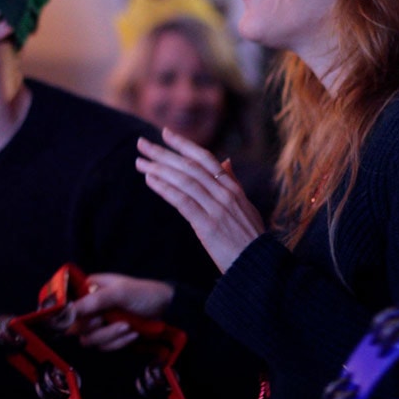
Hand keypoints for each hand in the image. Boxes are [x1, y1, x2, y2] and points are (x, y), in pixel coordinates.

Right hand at [69, 274, 174, 350]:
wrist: (166, 310)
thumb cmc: (143, 294)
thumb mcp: (119, 292)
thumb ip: (93, 301)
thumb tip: (68, 311)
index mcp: (89, 290)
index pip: (66, 305)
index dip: (67, 315)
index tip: (71, 321)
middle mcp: (90, 307)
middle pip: (75, 327)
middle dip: (95, 327)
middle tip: (107, 320)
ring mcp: (99, 324)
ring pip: (89, 340)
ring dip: (110, 335)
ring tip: (128, 326)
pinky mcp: (109, 338)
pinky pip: (104, 347)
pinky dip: (119, 342)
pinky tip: (133, 333)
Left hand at [136, 128, 263, 271]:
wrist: (258, 265)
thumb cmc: (250, 238)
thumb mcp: (245, 206)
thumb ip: (233, 182)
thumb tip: (226, 160)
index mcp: (233, 188)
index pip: (206, 158)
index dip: (184, 144)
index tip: (165, 133)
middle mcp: (225, 193)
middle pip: (190, 166)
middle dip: (164, 153)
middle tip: (141, 143)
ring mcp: (217, 208)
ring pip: (184, 180)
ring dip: (159, 169)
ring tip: (140, 162)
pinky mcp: (208, 225)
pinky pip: (183, 201)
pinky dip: (165, 188)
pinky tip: (150, 180)